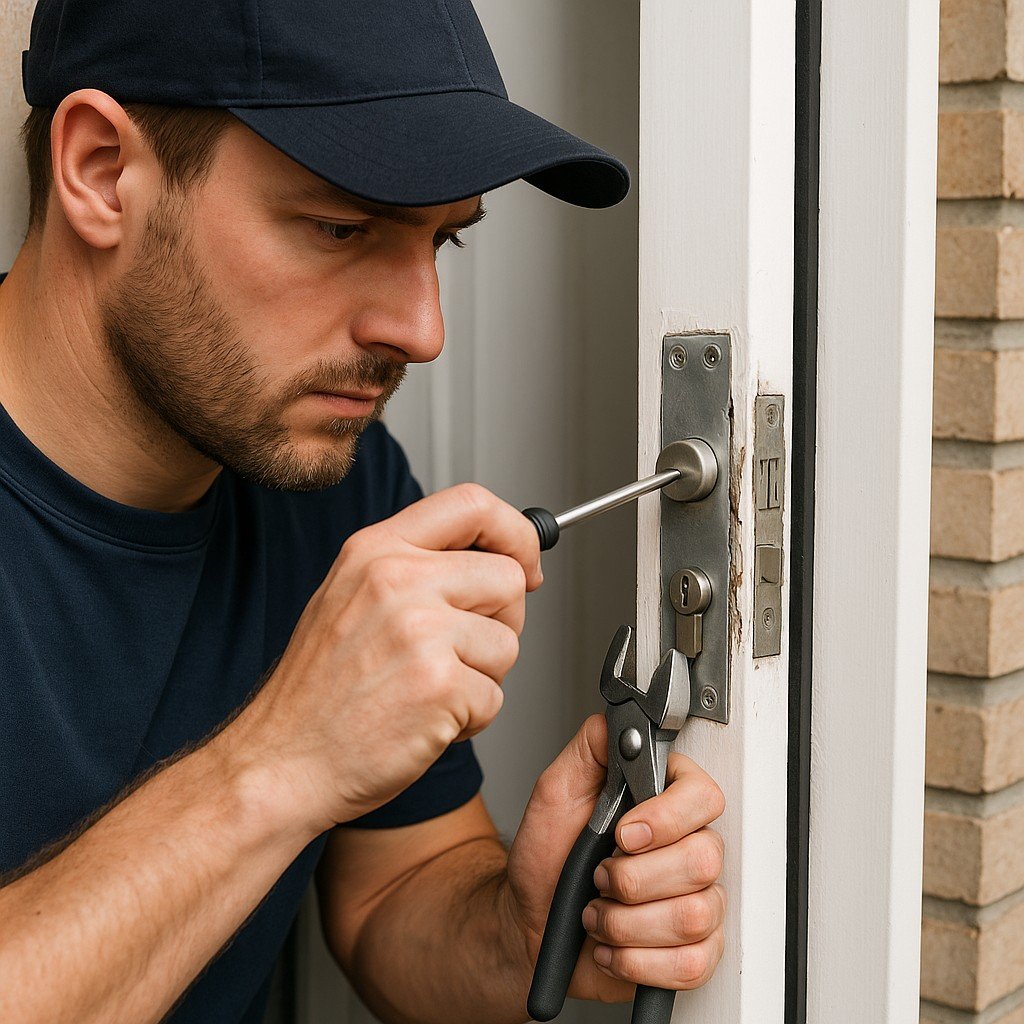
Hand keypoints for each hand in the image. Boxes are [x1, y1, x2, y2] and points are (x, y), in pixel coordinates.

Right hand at [228, 483, 541, 832]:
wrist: (280, 763)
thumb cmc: (318, 693)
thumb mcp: (349, 597)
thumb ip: (416, 567)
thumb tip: (498, 558)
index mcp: (375, 550)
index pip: (472, 504)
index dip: (516, 533)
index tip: (524, 565)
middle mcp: (396, 580)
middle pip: (508, 577)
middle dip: (503, 622)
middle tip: (462, 653)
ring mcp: (418, 631)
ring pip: (508, 643)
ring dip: (483, 678)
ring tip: (428, 692)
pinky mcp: (438, 685)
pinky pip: (495, 698)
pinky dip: (470, 719)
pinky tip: (423, 722)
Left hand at [505, 714, 725, 1004]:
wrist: (528, 921)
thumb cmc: (545, 857)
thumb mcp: (556, 790)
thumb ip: (591, 748)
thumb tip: (621, 721)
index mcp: (665, 803)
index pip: (704, 797)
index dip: (667, 819)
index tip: (623, 833)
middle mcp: (689, 849)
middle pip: (702, 861)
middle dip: (634, 878)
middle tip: (599, 876)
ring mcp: (696, 902)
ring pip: (693, 915)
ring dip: (626, 921)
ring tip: (599, 910)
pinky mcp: (692, 953)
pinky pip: (690, 964)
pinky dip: (635, 959)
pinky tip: (612, 942)